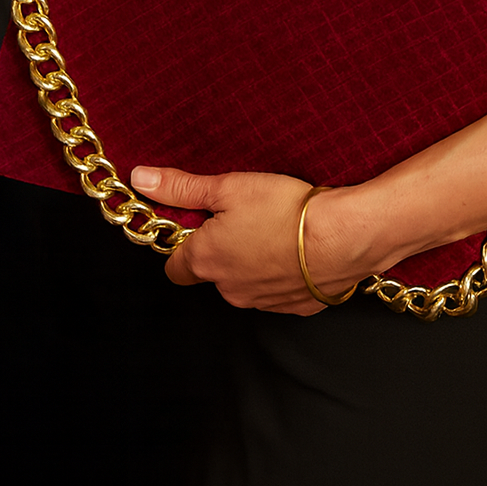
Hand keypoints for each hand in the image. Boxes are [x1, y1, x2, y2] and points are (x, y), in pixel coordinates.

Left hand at [129, 166, 364, 315]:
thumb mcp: (229, 187)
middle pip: (211, 273)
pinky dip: (282, 273)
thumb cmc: (287, 210)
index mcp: (206, 261)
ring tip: (276, 229)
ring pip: (244, 283)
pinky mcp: (293, 307)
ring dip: (252, 261)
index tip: (199, 222)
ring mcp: (261, 302)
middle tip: (244, 217)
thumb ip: (182, 187)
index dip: (183, 244)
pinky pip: (277, 291)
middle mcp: (228, 289)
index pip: (174, 266)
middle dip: (222, 249)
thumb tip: (142, 178)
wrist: (344, 236)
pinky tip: (297, 248)